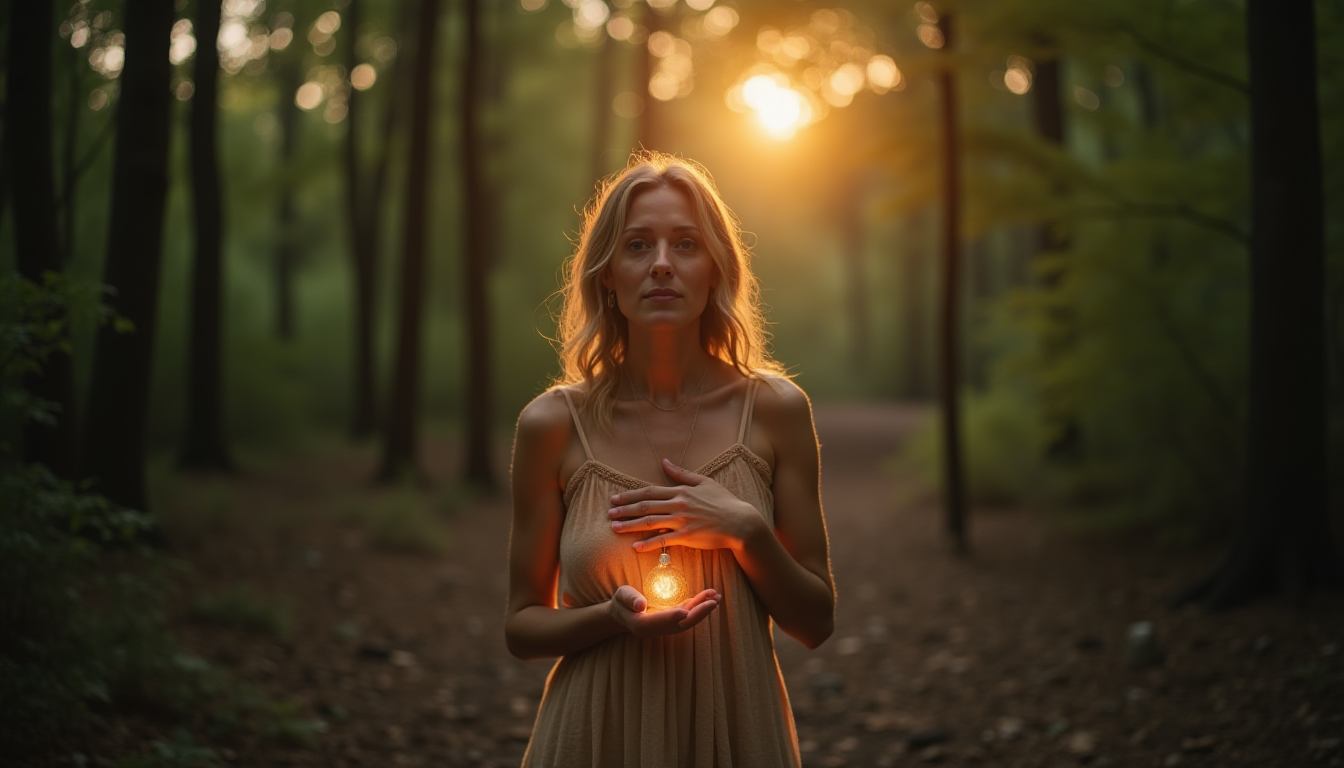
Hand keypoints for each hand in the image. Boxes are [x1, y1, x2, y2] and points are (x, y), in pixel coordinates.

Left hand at [608, 459, 768, 552]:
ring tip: (614, 528)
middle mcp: (678, 505)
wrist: (740, 522)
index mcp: (680, 491)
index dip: (630, 495)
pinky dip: (648, 544)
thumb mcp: (704, 482)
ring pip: (649, 523)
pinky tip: (635, 547)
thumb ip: (682, 474)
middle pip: (645, 506)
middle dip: (624, 509)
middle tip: (609, 512)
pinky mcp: (687, 537)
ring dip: (630, 525)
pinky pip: (663, 541)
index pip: (649, 492)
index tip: (615, 497)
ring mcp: (681, 521)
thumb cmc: (724, 501)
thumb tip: (665, 461)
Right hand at [608, 584, 720, 636]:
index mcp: (642, 625)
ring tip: (716, 596)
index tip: (686, 610)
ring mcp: (665, 627)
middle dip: (698, 613)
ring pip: (687, 620)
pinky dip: (697, 607)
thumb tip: (640, 605)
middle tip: (714, 601)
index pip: (660, 621)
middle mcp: (657, 629)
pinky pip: (686, 616)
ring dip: (702, 609)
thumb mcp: (621, 596)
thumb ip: (630, 599)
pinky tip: (708, 598)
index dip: (673, 616)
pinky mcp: (671, 622)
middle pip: (680, 624)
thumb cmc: (620, 602)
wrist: (622, 613)